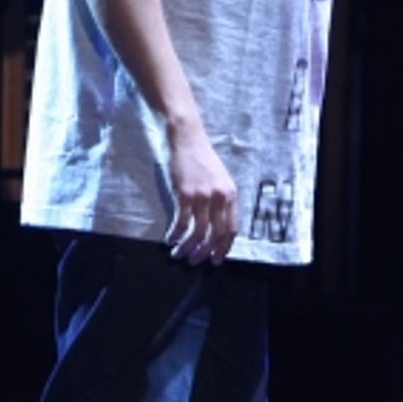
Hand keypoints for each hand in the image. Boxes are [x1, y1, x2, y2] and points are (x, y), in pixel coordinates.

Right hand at [163, 120, 238, 266]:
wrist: (188, 140)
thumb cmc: (202, 161)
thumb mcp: (220, 180)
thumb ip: (222, 201)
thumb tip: (218, 227)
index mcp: (231, 195)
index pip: (232, 229)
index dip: (224, 247)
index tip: (216, 259)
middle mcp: (220, 197)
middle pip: (216, 234)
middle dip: (206, 252)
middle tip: (197, 261)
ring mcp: (203, 196)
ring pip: (198, 232)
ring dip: (189, 248)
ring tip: (181, 255)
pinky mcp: (185, 194)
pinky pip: (181, 222)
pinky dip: (176, 234)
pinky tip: (170, 240)